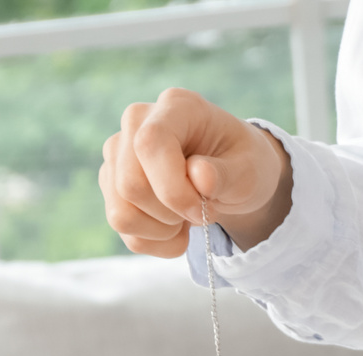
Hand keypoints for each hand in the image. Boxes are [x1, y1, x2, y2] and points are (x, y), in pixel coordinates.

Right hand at [102, 88, 293, 256]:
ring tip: (188, 219)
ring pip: (121, 213)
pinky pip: (124, 229)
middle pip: (130, 185)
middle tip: (202, 211)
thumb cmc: (241, 165)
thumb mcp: (250, 171)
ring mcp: (118, 154)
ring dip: (162, 231)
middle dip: (171, 213)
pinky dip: (155, 241)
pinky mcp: (112, 183)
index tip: (203, 209)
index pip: (150, 144)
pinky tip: (176, 228)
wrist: (231, 175)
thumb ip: (227, 174)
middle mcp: (136, 123)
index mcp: (176, 107)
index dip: (173, 189)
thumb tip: (199, 175)